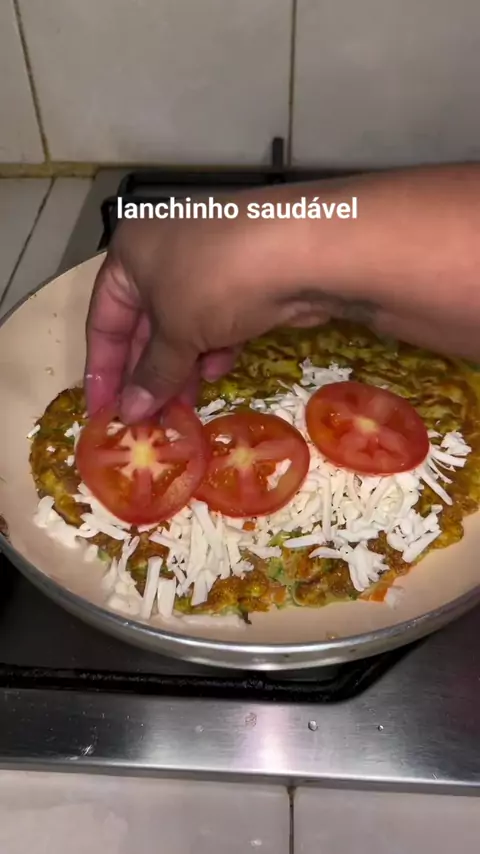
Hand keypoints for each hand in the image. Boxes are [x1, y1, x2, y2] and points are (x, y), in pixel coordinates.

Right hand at [84, 212, 330, 422]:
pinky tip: (220, 369)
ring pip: (183, 327)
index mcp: (131, 253)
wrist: (303, 250)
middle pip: (145, 325)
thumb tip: (130, 413)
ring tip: (183, 408)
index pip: (103, 320)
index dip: (103, 370)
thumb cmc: (218, 283)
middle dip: (148, 374)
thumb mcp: (177, 333)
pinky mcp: (244, 278)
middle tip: (148, 421)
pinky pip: (216, 320)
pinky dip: (213, 347)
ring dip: (182, 368)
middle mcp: (164, 252)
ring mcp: (208, 263)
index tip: (104, 413)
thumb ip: (152, 375)